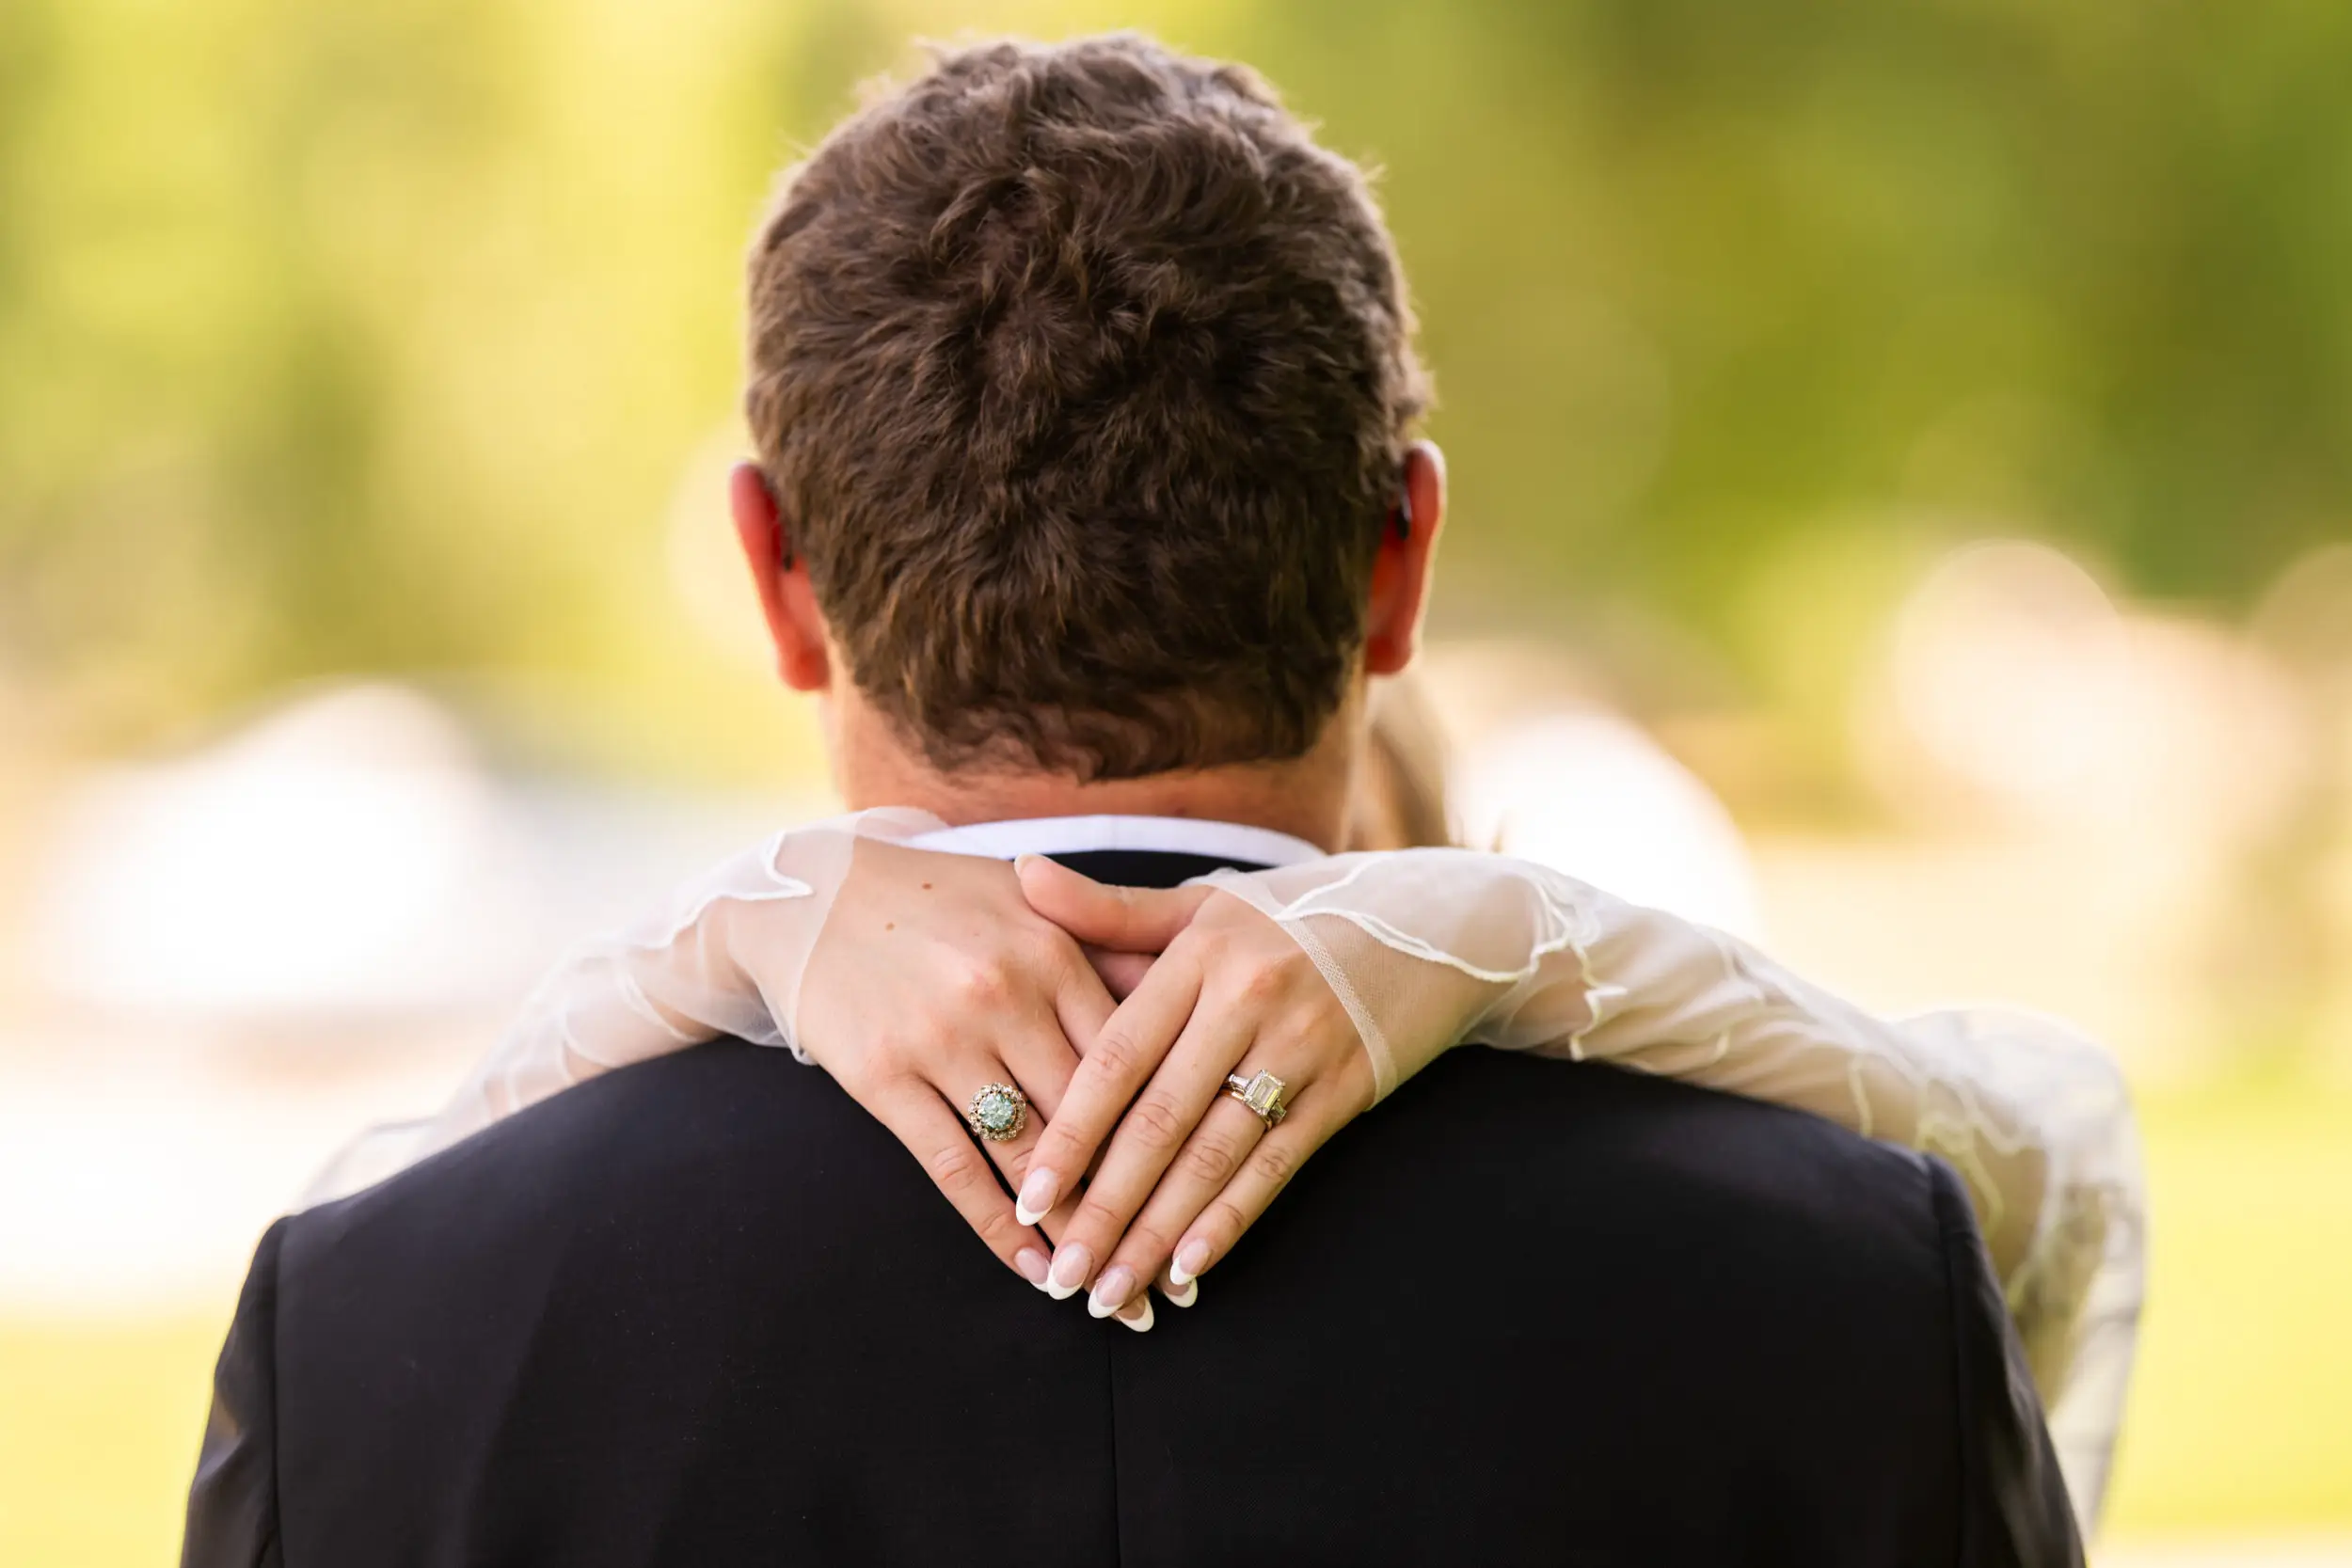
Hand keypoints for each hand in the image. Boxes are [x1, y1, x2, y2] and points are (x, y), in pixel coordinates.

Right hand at [791, 840, 1151, 1323]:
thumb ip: (1108, 945)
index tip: (1212, 1188)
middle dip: (1137, 1197)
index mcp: (1053, 950)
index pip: (1134, 1058)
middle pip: (1092, 1117)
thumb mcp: (1030, 900)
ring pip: (1030, 1155)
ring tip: (1116, 1287)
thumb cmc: (939, 899)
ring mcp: (942, 1040)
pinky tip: (1034, 1268)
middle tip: (1176, 1265)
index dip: (1175, 1129)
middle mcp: (1004, 995)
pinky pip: (955, 1169)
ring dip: (1076, 1230)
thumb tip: (1193, 998)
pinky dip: (1000, 1228)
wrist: (810, 892)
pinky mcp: (885, 1078)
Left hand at [1009, 856, 1378, 1316]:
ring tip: (1108, 1292)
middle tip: (1060, 1274)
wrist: (1431, 926)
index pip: (1118, 1056)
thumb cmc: (1293, 915)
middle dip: (1103, 1207)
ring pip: (1213, 1157)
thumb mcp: (1205, 903)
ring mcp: (1302, 1049)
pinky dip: (1229, 1222)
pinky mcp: (1345, 1090)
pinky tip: (1186, 1270)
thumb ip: (1110, 909)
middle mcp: (1249, 1002)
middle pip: (1159, 1121)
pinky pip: (1276, 1168)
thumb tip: (1022, 874)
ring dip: (1156, 1234)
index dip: (1069, 1132)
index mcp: (1201, 955)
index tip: (1025, 1196)